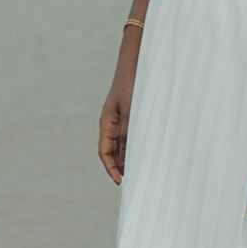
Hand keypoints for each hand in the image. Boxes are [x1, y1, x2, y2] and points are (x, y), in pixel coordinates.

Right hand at [99, 59, 137, 184]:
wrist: (134, 66)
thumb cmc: (131, 86)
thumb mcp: (130, 114)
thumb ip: (128, 136)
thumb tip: (126, 158)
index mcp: (106, 124)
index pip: (104, 152)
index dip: (110, 168)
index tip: (119, 181)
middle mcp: (110, 125)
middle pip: (112, 152)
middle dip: (119, 167)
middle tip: (132, 178)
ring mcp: (119, 122)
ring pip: (121, 146)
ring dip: (127, 158)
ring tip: (138, 169)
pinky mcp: (128, 118)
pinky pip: (128, 138)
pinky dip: (133, 148)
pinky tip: (142, 153)